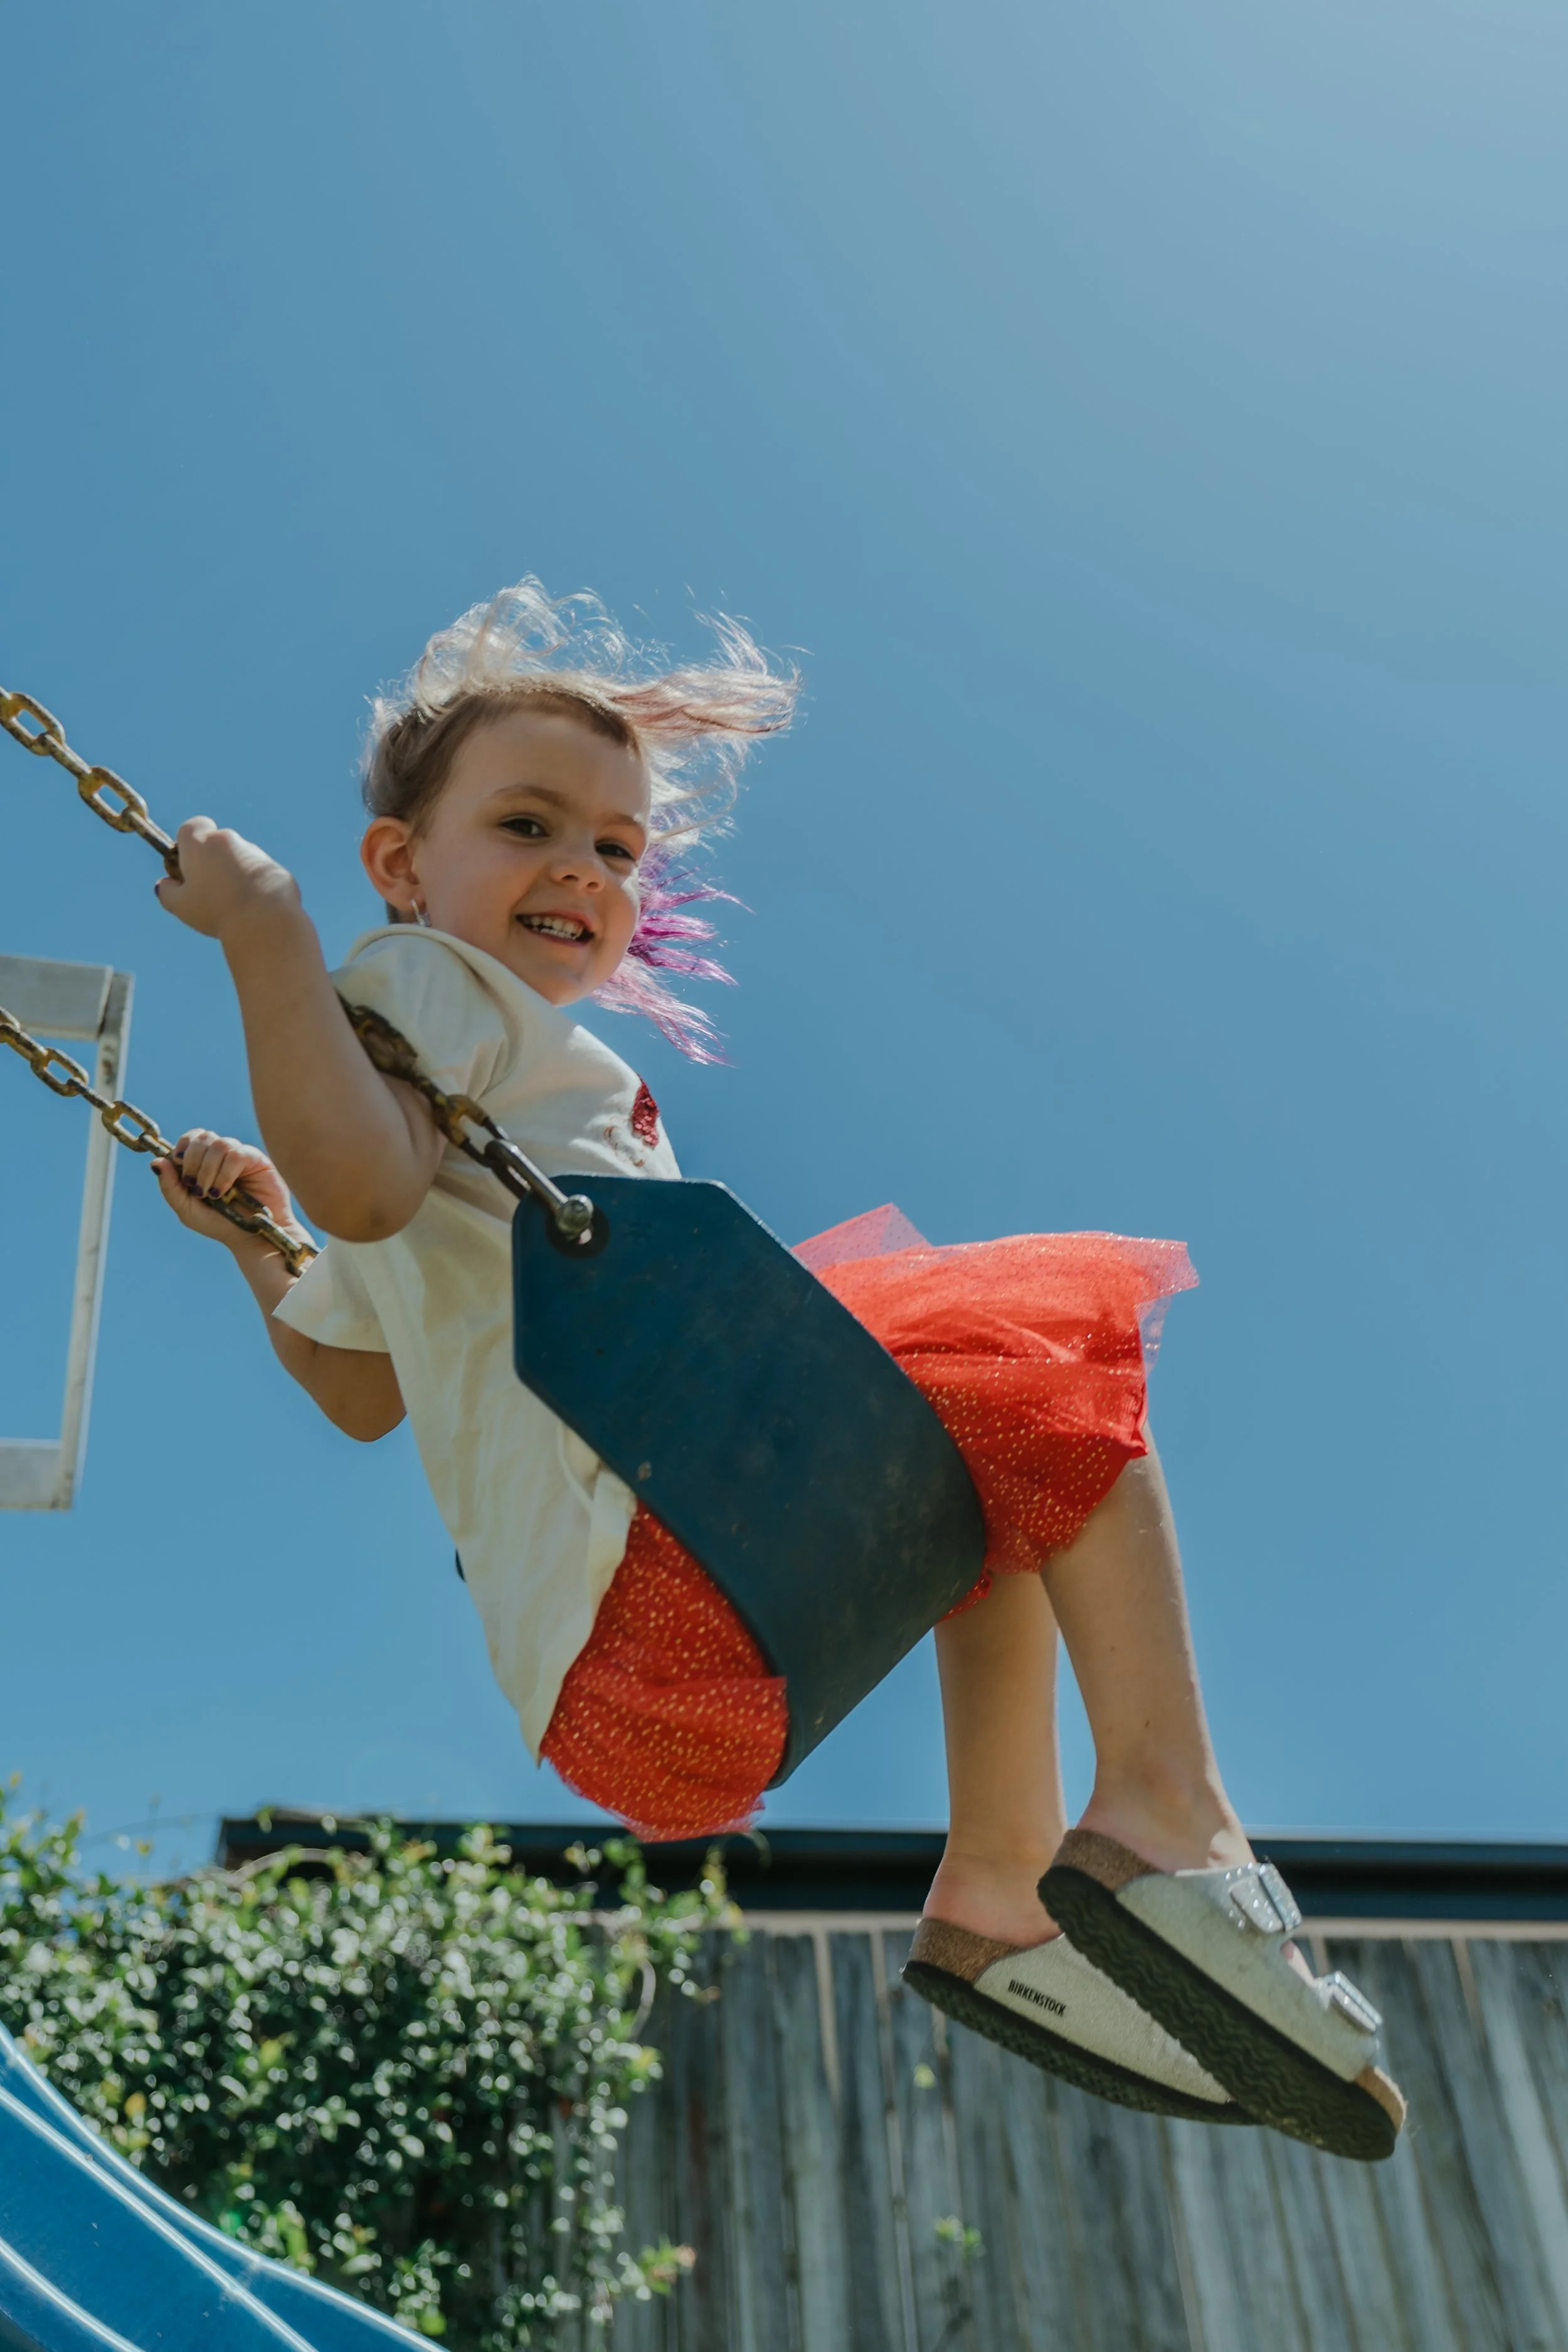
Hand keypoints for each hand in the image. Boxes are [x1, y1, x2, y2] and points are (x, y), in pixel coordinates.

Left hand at [153, 1130, 307, 1254]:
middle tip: (194, 1186)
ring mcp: (240, 1155)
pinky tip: (223, 1191)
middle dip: (192, 1161)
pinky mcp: (257, 1160)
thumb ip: (170, 1186)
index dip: (183, 1147)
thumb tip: (156, 1161)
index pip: (191, 1138)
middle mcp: (222, 1155)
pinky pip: (237, 1154)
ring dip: (208, 1170)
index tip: (179, 1165)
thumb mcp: (187, 1209)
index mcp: (204, 1161)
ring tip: (211, 1194)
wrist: (250, 1237)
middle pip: (202, 1137)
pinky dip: (225, 1174)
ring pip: (219, 1144)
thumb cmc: (219, 1223)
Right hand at [155, 817, 298, 939]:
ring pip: (240, 858)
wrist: (263, 922)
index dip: (188, 844)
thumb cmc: (216, 911)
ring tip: (234, 904)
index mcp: (201, 843)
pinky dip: (255, 885)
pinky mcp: (275, 868)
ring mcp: (255, 852)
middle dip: (212, 861)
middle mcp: (228, 840)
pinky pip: (260, 873)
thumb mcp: (180, 905)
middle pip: (216, 843)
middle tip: (209, 890)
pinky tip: (254, 908)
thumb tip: (165, 885)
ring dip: (235, 873)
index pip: (192, 826)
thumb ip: (167, 891)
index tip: (188, 865)